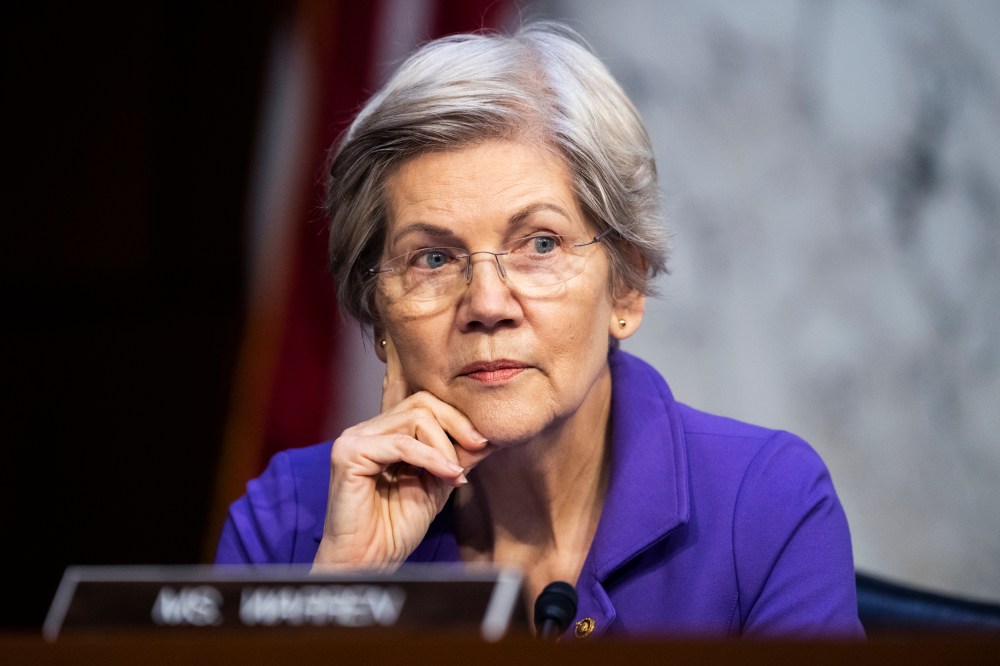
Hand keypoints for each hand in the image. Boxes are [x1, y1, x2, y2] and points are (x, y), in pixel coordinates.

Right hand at [312, 335, 491, 570]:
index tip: (485, 443)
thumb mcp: (436, 485)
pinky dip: (430, 457)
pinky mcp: (349, 453)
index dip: (458, 419)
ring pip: (415, 418)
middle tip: (479, 447)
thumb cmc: (395, 529)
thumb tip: (489, 436)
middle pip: (422, 403)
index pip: (426, 404)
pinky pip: (400, 443)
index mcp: (383, 434)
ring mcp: (355, 438)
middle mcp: (367, 430)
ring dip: (445, 446)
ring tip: (455, 473)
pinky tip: (449, 475)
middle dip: (456, 425)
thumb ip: (456, 458)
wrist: (368, 562)